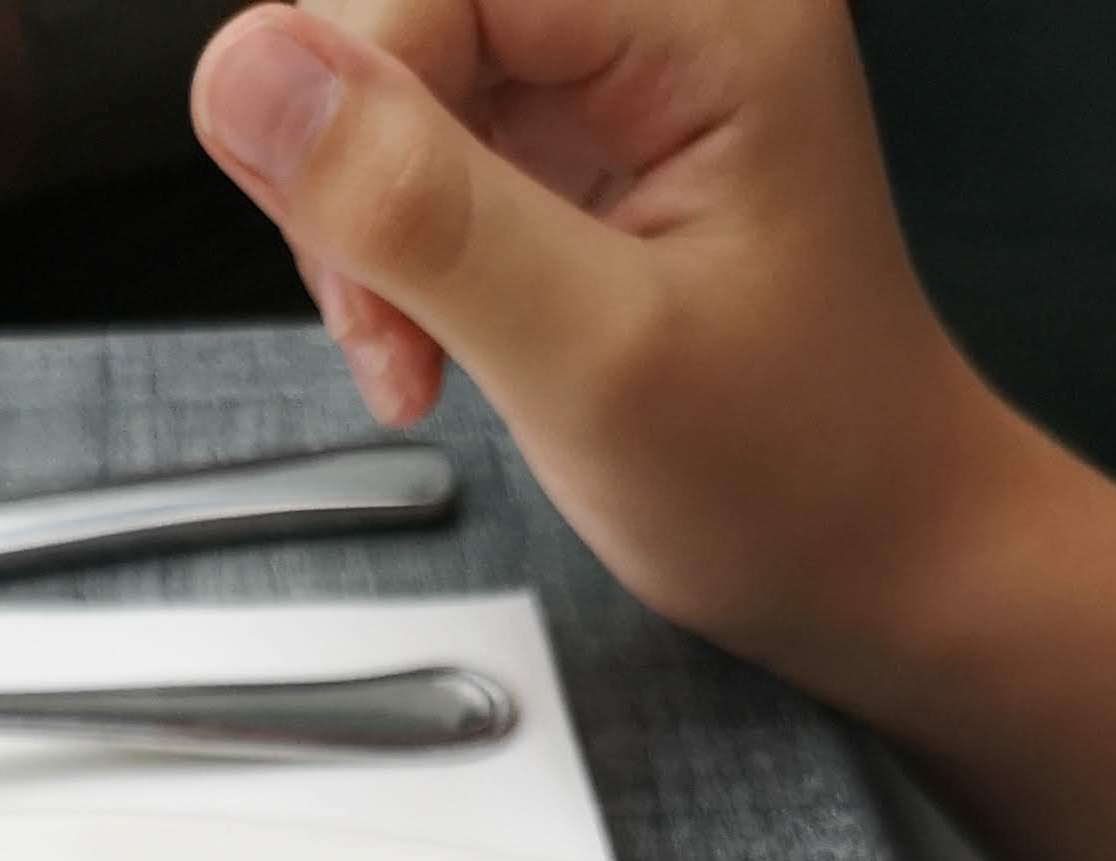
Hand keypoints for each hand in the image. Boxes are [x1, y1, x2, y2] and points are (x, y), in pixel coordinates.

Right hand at [188, 0, 1037, 689]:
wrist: (865, 552)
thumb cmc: (793, 472)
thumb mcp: (593, 357)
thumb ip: (420, 209)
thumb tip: (250, 71)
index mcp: (709, 10)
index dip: (357, 92)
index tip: (361, 260)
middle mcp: (665, 8)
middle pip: (401, 4)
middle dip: (349, 165)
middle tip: (389, 316)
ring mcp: (611, 69)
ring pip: (385, 73)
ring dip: (358, 221)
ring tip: (415, 345)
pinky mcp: (571, 135)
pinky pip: (414, 141)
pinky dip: (388, 249)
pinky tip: (429, 332)